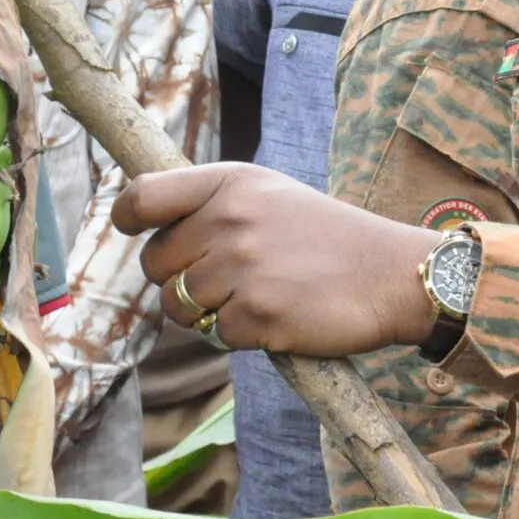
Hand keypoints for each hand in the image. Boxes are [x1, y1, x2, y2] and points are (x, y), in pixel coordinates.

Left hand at [112, 164, 440, 355]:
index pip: (143, 197)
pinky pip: (215, 335)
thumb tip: (145, 220)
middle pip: (154, 263)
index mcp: (230, 183)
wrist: (391, 274)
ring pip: (177, 305)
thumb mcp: (270, 194)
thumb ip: (213, 203)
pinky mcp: (257, 315)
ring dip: (204, 313)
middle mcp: (231, 220)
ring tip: (251, 298)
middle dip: (177, 279)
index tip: (131, 230)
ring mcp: (243, 268)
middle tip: (222, 280)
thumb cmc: (326, 237)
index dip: (128, 218)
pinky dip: (238, 335)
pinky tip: (275, 318)